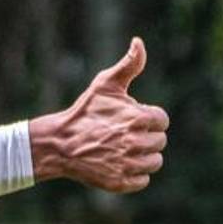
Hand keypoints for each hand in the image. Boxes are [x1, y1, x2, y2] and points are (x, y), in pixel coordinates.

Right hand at [28, 37, 168, 191]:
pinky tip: (118, 163)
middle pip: (160, 142)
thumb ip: (129, 64)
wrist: (60, 143)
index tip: (131, 118)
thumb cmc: (85, 111)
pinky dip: (134, 174)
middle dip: (146, 137)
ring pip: (154, 162)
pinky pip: (143, 180)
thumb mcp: (105, 84)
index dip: (148, 118)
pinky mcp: (121, 182)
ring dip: (143, 156)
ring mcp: (128, 164)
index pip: (162, 120)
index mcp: (138, 118)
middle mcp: (136, 143)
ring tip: (122, 148)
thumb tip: (139, 41)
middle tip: (124, 134)